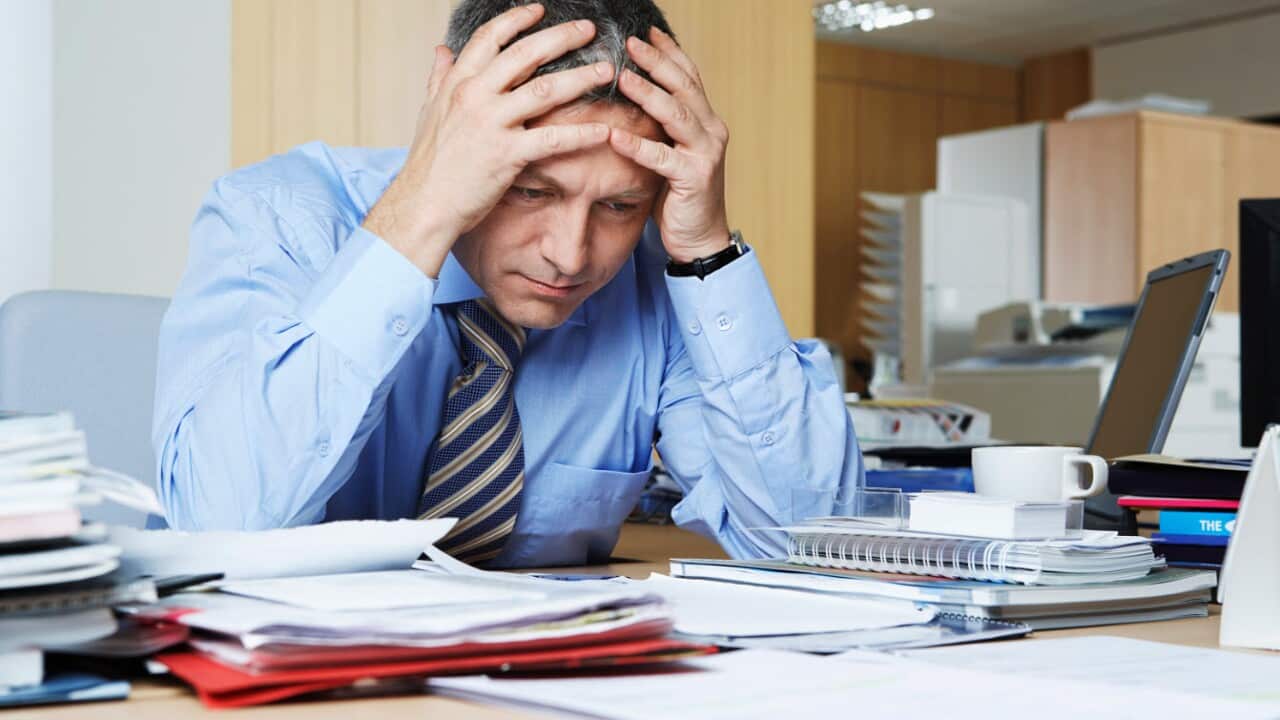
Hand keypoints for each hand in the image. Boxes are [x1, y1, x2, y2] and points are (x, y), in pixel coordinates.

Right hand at [363, 4, 614, 276]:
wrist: (423, 205)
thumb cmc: (428, 163)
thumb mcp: (429, 112)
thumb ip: (438, 78)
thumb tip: (441, 50)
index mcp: (458, 83)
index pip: (490, 38)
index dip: (517, 20)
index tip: (540, 10)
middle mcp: (474, 96)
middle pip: (525, 54)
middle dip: (561, 37)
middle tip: (589, 29)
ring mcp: (491, 124)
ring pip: (545, 90)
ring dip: (581, 78)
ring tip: (606, 70)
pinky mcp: (507, 154)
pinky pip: (553, 139)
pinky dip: (582, 134)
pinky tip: (604, 130)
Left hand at [610, 28, 730, 263]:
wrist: (700, 238)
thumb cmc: (679, 195)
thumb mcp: (671, 152)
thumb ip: (660, 126)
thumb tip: (629, 97)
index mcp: (706, 121)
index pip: (689, 76)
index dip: (669, 52)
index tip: (646, 31)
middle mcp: (711, 131)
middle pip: (684, 87)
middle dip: (657, 62)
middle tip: (630, 42)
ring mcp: (705, 154)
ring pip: (676, 115)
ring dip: (648, 93)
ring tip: (622, 77)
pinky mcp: (694, 179)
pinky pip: (662, 158)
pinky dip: (638, 146)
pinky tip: (615, 136)